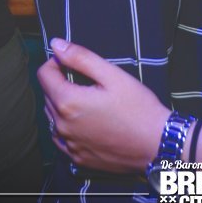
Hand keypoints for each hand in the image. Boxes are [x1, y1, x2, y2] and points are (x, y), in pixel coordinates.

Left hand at [38, 38, 170, 173]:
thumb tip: (56, 44)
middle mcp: (62, 126)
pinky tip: (86, 122)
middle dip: (60, 83)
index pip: (43, 75)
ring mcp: (69, 144)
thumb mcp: (112, 75)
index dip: (56, 63)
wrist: (157, 145)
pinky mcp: (77, 158)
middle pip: (47, 96)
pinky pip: (61, 138)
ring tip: (88, 101)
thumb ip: (81, 58)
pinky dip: (67, 126)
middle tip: (87, 82)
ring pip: (52, 117)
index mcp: (68, 102)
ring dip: (62, 105)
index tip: (72, 63)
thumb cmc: (138, 107)